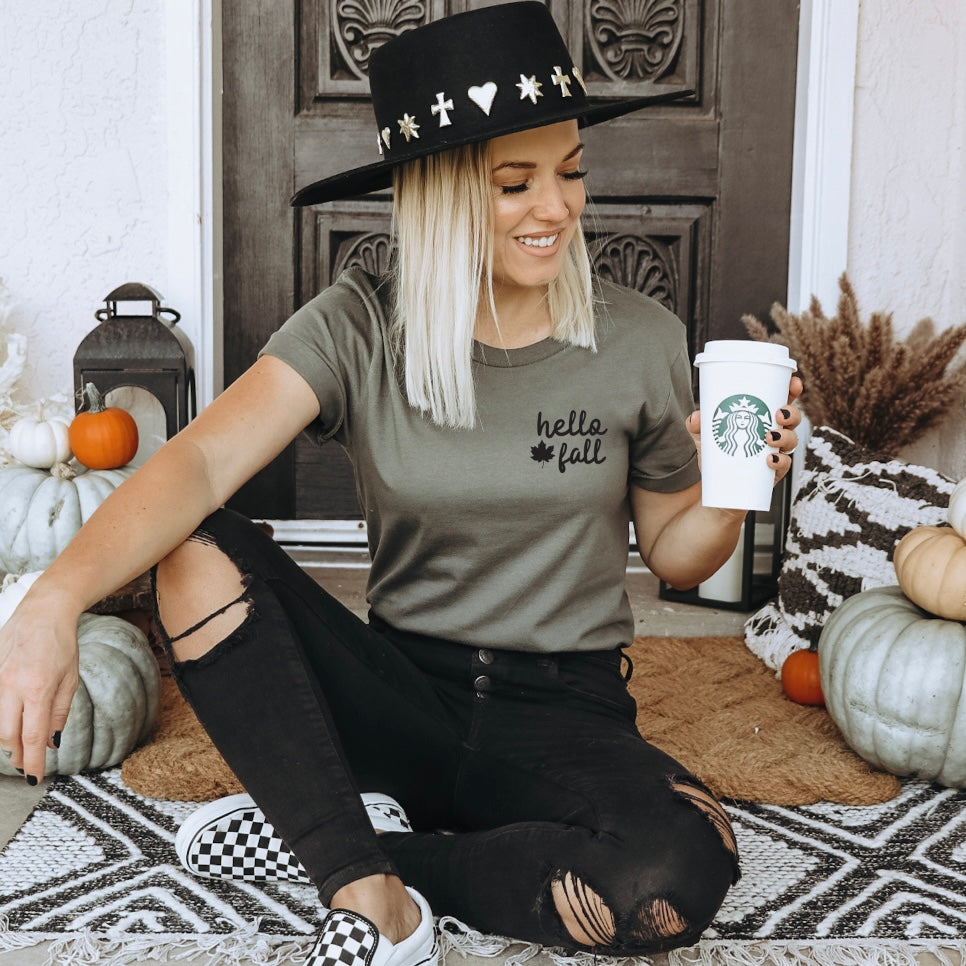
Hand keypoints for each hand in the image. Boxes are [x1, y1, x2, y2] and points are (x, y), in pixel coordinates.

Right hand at [0, 596, 79, 784]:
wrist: (42, 612)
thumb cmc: (61, 644)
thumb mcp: (70, 678)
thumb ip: (59, 712)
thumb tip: (53, 743)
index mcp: (37, 688)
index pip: (33, 736)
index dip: (33, 762)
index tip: (35, 778)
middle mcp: (11, 686)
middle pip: (6, 735)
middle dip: (16, 755)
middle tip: (27, 764)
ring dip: (6, 740)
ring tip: (19, 748)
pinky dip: (0, 720)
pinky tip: (9, 724)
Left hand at [686, 375, 803, 484]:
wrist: (718, 488)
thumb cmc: (717, 456)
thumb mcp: (705, 438)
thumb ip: (698, 426)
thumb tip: (696, 417)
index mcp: (762, 419)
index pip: (783, 400)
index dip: (792, 389)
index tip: (793, 382)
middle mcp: (775, 434)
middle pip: (793, 419)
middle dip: (792, 413)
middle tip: (779, 415)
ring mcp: (777, 453)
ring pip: (792, 440)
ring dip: (785, 436)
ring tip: (770, 438)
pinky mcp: (774, 473)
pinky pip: (784, 465)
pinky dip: (780, 461)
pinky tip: (770, 459)